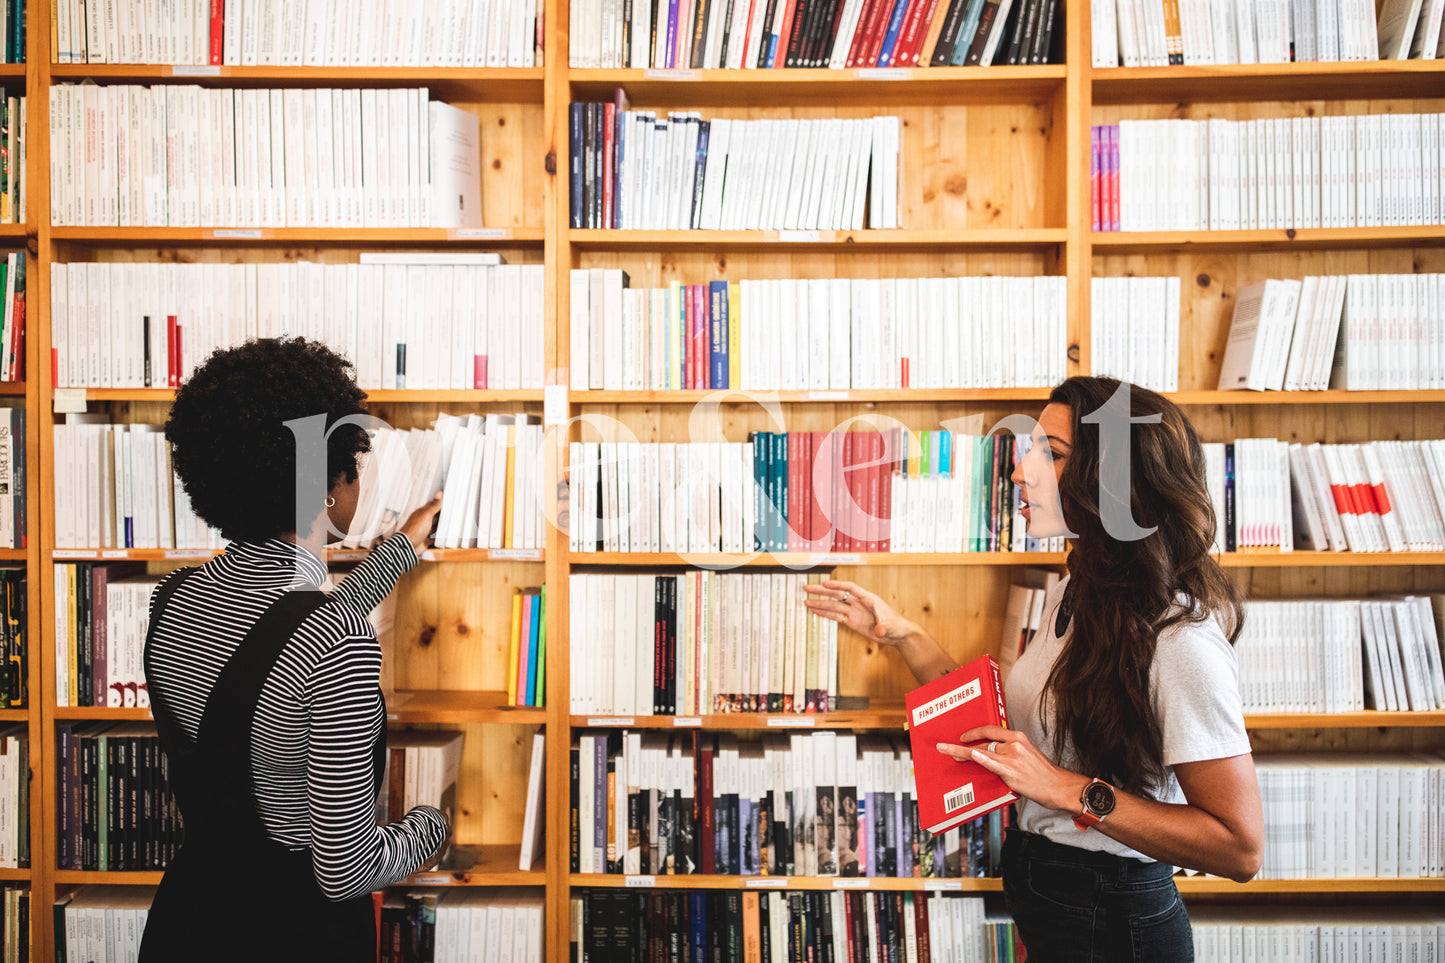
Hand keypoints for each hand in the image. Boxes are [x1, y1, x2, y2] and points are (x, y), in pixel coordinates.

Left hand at [399, 492, 443, 552]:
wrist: (407, 546)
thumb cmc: (414, 530)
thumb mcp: (426, 515)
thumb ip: (433, 506)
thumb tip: (439, 494)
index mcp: (421, 513)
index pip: (432, 505)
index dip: (439, 503)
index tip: (446, 500)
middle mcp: (422, 522)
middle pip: (433, 516)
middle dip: (441, 514)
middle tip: (449, 511)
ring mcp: (423, 531)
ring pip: (434, 526)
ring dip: (440, 525)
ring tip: (447, 522)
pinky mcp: (425, 540)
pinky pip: (433, 538)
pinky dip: (438, 537)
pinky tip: (441, 536)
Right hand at [802, 580, 917, 646]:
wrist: (898, 634)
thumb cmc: (897, 626)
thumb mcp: (890, 625)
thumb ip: (883, 626)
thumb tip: (879, 630)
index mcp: (868, 599)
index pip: (849, 588)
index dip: (837, 585)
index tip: (825, 584)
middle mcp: (859, 603)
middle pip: (837, 594)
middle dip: (822, 591)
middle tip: (807, 588)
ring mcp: (854, 612)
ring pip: (834, 605)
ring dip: (820, 603)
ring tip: (806, 601)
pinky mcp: (852, 622)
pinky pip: (836, 616)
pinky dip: (826, 614)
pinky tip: (816, 611)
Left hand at [941, 724, 1089, 812]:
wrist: (1058, 786)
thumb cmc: (1044, 774)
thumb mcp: (1028, 755)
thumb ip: (1011, 752)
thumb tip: (991, 754)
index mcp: (1019, 738)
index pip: (992, 730)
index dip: (975, 732)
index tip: (964, 736)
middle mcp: (1014, 744)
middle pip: (984, 742)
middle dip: (966, 745)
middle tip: (951, 748)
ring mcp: (1012, 757)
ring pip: (982, 751)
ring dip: (961, 752)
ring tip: (947, 751)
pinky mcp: (1010, 771)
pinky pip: (990, 762)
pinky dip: (979, 757)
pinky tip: (970, 754)